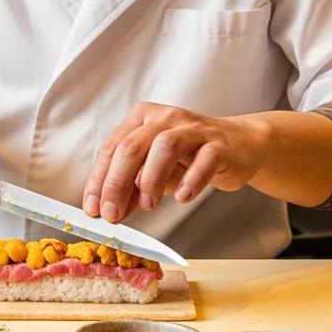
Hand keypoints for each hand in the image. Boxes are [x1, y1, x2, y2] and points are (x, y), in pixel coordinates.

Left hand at [83, 102, 262, 222]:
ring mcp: (193, 128)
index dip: (99, 180)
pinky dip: (192, 179)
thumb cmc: (190, 157)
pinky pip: (204, 159)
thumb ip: (132, 189)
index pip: (112, 148)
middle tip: (112, 214)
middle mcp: (164, 118)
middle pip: (132, 146)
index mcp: (141, 119)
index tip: (92, 209)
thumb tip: (109, 212)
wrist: (239, 145)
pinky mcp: (219, 143)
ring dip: (151, 178)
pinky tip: (184, 196)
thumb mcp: (155, 172)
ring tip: (148, 205)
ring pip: (165, 146)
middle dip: (117, 182)